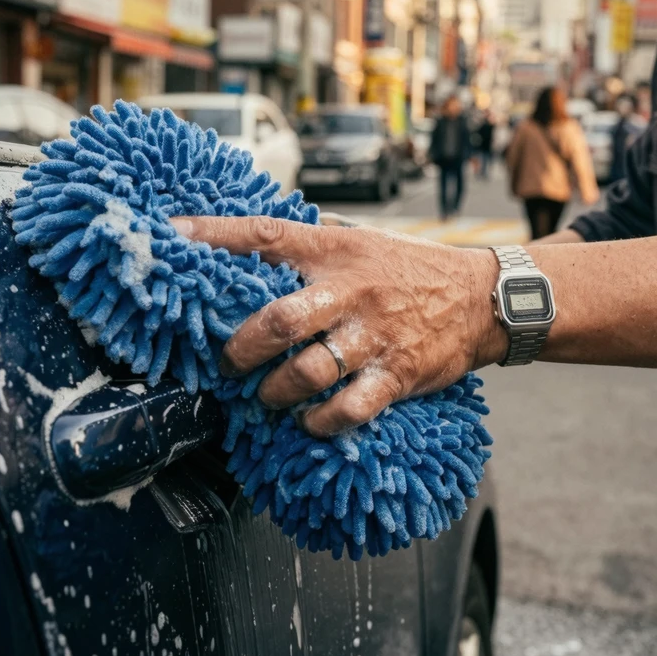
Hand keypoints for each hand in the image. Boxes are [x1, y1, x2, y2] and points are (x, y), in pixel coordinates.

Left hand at [171, 216, 506, 436]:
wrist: (483, 297)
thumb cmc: (411, 268)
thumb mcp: (363, 240)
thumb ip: (313, 245)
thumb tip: (253, 244)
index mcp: (336, 251)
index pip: (267, 235)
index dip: (216, 235)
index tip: (173, 236)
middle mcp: (351, 290)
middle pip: (279, 320)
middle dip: (239, 348)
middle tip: (225, 363)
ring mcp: (375, 335)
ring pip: (307, 371)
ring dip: (274, 391)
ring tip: (264, 396)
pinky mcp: (398, 373)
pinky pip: (349, 407)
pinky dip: (319, 420)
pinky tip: (307, 421)